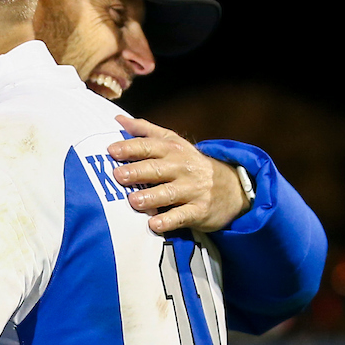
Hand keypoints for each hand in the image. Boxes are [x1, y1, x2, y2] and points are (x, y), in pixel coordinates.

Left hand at [109, 115, 249, 233]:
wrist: (233, 187)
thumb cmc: (191, 165)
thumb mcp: (174, 143)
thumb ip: (146, 131)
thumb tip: (119, 119)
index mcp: (174, 150)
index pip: (150, 146)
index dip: (131, 148)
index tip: (112, 151)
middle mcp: (183, 168)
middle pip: (157, 169)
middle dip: (138, 171)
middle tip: (118, 175)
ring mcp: (192, 189)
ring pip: (169, 193)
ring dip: (151, 197)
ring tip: (133, 201)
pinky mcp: (199, 210)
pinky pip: (182, 216)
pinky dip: (169, 220)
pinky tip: (154, 224)